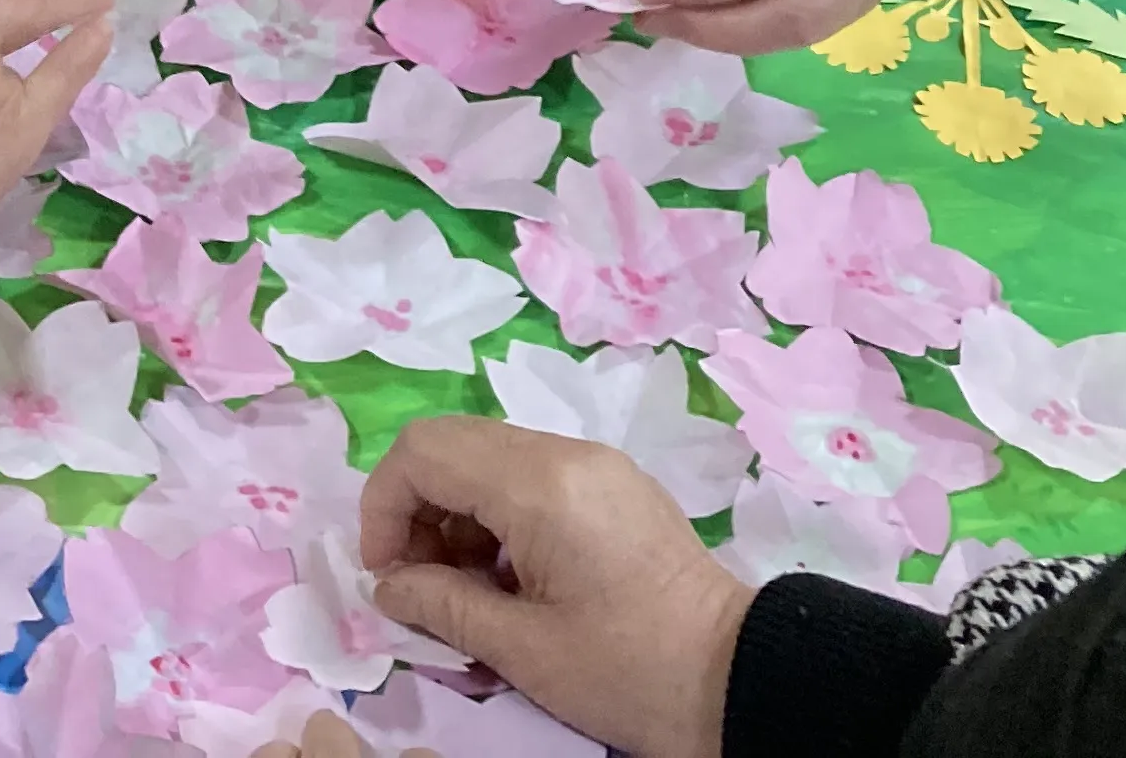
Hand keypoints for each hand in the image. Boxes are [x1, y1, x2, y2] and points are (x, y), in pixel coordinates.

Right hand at [362, 416, 748, 757]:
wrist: (741, 681)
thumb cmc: (629, 671)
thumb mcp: (523, 651)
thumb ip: (441, 605)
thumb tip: (389, 586)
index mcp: (540, 485)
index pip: (424, 453)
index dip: (384, 507)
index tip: (388, 575)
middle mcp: (565, 453)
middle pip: (451, 444)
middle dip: (415, 508)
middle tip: (419, 582)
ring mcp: (595, 464)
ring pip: (488, 457)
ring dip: (455, 513)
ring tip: (466, 588)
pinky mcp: (613, 485)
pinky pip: (530, 475)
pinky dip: (497, 514)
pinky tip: (510, 577)